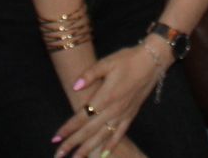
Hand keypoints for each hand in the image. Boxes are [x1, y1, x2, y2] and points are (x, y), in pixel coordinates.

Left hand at [52, 43, 165, 157]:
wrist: (152, 62)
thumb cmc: (127, 59)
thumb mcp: (107, 62)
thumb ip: (90, 74)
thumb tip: (75, 86)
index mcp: (105, 96)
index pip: (82, 117)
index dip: (68, 128)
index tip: (55, 138)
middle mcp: (113, 110)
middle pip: (89, 131)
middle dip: (73, 144)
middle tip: (59, 155)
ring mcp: (123, 114)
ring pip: (102, 137)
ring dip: (88, 149)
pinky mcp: (131, 115)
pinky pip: (119, 134)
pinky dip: (110, 145)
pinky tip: (103, 155)